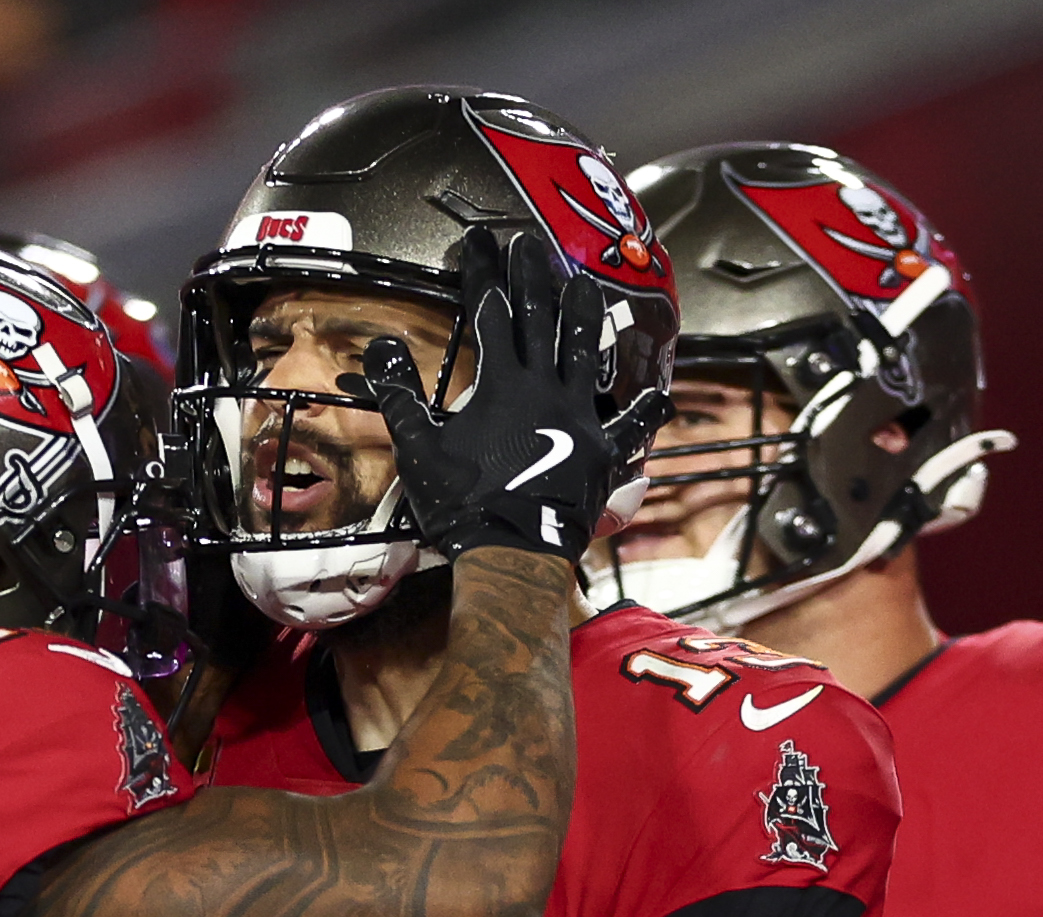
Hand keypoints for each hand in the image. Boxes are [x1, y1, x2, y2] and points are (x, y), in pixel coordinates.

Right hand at [351, 228, 612, 560]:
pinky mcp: (602, 452)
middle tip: (531, 244)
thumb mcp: (418, 449)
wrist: (512, 550)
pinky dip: (645, 411)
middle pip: (540, 319)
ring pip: (585, 353)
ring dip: (586, 316)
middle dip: (533, 277)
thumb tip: (381, 347)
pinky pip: (628, 427)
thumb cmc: (463, 503)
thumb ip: (400, 395)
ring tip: (585, 283)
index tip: (480, 241)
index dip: (483, 273)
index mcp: (501, 384)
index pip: (490, 312)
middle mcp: (545, 389)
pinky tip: (660, 392)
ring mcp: (578, 417)